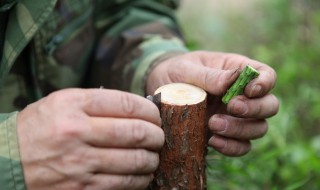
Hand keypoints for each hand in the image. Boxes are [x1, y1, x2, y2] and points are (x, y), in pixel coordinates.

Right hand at [17, 89, 163, 189]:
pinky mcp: (82, 189)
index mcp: (72, 105)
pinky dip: (141, 178)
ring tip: (153, 154)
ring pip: (136, 160)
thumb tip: (138, 109)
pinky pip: (124, 184)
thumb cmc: (40, 128)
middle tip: (159, 136)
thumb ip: (98, 103)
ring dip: (153, 158)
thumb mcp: (62, 103)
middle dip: (157, 135)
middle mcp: (77, 132)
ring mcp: (80, 163)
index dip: (150, 110)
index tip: (155, 115)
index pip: (127, 103)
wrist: (8, 162)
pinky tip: (142, 173)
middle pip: (136, 132)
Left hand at [147, 51, 278, 155]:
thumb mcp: (187, 69)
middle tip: (231, 107)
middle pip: (270, 105)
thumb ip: (209, 76)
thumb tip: (231, 82)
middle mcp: (242, 96)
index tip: (249, 90)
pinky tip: (212, 141)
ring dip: (241, 130)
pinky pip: (241, 146)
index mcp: (238, 71)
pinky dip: (232, 147)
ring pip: (259, 128)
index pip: (266, 75)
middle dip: (254, 109)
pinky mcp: (225, 135)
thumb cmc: (176, 72)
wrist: (159, 91)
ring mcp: (236, 117)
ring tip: (213, 124)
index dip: (265, 83)